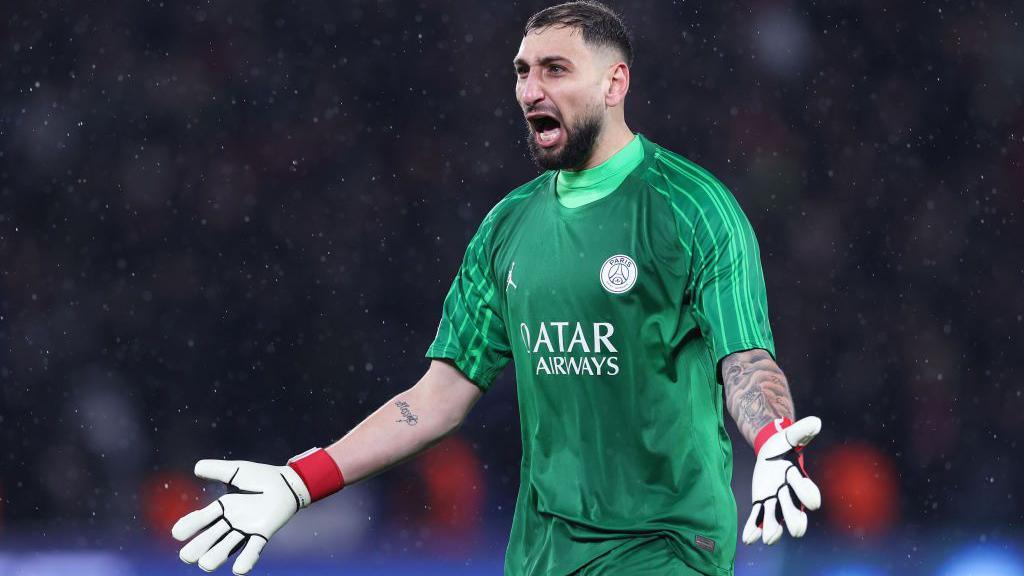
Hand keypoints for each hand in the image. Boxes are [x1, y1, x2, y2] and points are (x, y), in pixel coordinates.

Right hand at [171, 459, 310, 573]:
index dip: (188, 527)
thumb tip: (197, 467)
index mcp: (222, 508)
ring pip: (225, 549)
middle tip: (188, 556)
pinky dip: (245, 561)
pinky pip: (252, 551)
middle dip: (197, 548)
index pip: (200, 520)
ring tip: (206, 564)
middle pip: (208, 539)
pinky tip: (238, 569)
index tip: (178, 533)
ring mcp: (245, 530)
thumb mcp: (238, 471)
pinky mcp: (262, 534)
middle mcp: (231, 522)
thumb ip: (218, 470)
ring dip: (215, 557)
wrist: (288, 482)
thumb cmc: (262, 477)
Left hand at [742, 416, 822, 545]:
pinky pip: (757, 517)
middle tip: (797, 531)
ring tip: (768, 540)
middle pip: (792, 509)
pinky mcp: (761, 502)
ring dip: (773, 529)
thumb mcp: (792, 435)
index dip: (809, 495)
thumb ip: (803, 430)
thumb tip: (816, 422)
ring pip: (775, 518)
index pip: (806, 490)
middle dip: (793, 518)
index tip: (814, 504)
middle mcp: (789, 494)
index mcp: (798, 478)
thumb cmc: (784, 444)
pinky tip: (748, 539)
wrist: (772, 452)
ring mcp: (775, 500)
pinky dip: (753, 528)